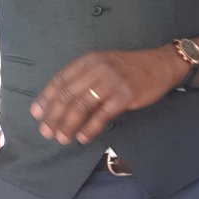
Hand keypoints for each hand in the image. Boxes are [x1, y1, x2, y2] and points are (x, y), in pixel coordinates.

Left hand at [30, 46, 184, 144]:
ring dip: (69, 125)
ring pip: (82, 106)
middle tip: (46, 132)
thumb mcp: (104, 64)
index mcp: (89, 61)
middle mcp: (97, 69)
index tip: (37, 114)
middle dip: (54, 116)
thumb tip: (62, 101)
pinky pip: (102, 115)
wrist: (160, 64)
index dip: (47, 98)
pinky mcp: (125, 95)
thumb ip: (84, 77)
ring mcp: (111, 82)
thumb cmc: (129, 68)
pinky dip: (90, 128)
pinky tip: (82, 137)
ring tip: (61, 138)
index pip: (61, 80)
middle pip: (68, 95)